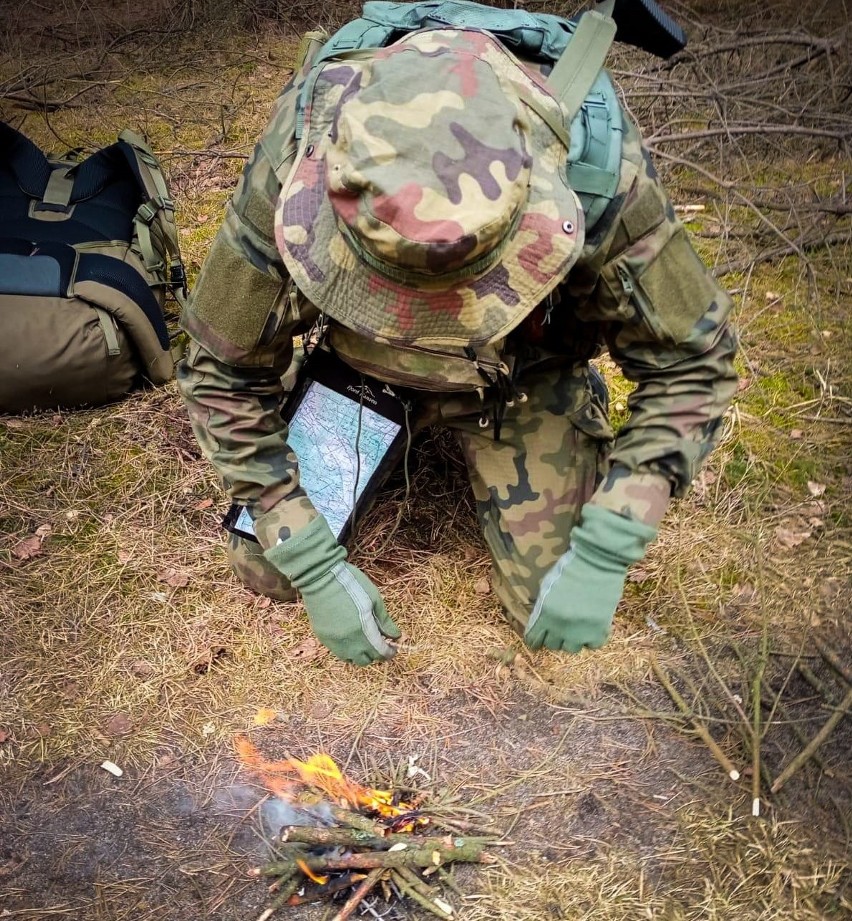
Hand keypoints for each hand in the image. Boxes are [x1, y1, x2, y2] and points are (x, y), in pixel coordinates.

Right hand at [265, 516, 399, 664]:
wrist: (320, 576)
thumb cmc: (351, 583)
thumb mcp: (374, 598)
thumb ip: (384, 621)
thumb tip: (395, 636)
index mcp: (363, 630)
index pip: (379, 652)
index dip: (389, 652)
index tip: (393, 648)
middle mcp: (348, 641)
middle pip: (365, 660)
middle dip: (375, 655)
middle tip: (380, 644)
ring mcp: (333, 641)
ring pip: (350, 659)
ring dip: (361, 655)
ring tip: (366, 642)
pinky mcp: (322, 637)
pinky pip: (338, 652)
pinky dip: (348, 651)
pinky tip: (352, 638)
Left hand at [524, 505, 656, 652]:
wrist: (597, 562)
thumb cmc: (569, 568)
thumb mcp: (547, 586)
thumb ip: (542, 606)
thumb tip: (540, 621)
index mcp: (544, 614)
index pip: (534, 638)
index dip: (534, 639)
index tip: (537, 639)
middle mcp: (560, 627)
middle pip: (553, 645)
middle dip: (553, 637)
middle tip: (558, 630)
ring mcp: (580, 631)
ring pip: (572, 648)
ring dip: (571, 640)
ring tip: (575, 630)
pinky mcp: (599, 630)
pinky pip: (592, 645)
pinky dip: (591, 639)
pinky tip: (591, 629)